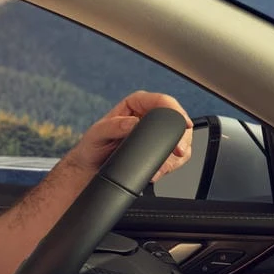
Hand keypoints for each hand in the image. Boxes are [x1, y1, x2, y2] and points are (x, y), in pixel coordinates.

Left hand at [66, 92, 192, 182]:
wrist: (90, 170)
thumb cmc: (92, 147)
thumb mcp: (97, 134)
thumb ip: (114, 126)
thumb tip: (133, 122)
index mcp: (135, 104)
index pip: (162, 101)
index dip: (176, 111)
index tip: (184, 124)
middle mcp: (148, 117)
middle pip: (177, 121)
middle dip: (181, 138)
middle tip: (177, 151)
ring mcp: (154, 135)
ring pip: (181, 141)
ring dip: (175, 157)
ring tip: (160, 167)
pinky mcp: (157, 152)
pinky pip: (175, 158)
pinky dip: (170, 167)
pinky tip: (157, 171)